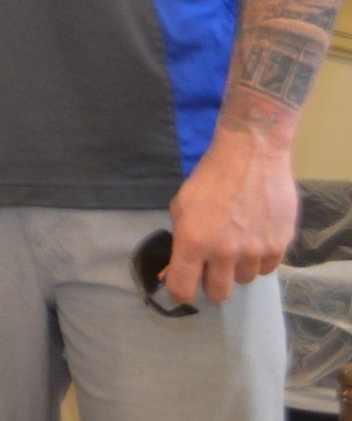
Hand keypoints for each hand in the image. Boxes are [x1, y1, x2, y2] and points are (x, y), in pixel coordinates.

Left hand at [163, 125, 297, 304]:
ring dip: (237, 268)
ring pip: (244, 280)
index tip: (181, 290)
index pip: (182, 288)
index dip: (179, 293)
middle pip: (218, 293)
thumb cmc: (209, 179)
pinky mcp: (279, 245)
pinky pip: (267, 269)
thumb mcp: (181, 208)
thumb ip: (178, 243)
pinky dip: (259, 260)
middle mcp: (224, 251)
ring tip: (236, 243)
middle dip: (211, 284)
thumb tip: (171, 273)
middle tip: (210, 268)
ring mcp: (255, 250)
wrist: (250, 156)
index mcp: (193, 241)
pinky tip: (254, 239)